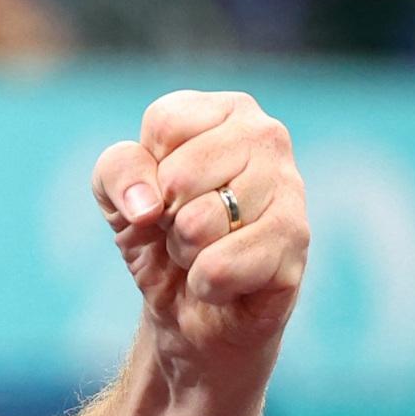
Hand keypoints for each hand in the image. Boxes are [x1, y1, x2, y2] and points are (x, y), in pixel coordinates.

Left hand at [88, 89, 309, 371]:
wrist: (188, 304)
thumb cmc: (158, 234)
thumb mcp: (116, 195)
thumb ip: (118, 172)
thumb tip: (147, 204)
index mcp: (225, 110)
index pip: (165, 124)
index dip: (146, 170)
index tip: (162, 189)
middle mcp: (267, 136)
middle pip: (180, 176)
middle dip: (166, 216)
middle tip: (183, 226)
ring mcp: (291, 186)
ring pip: (200, 222)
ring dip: (186, 250)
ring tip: (204, 249)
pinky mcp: (298, 242)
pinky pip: (220, 266)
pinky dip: (205, 283)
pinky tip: (223, 279)